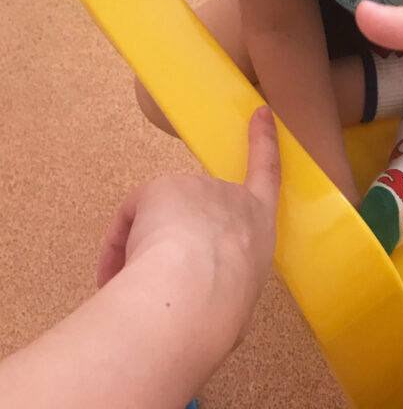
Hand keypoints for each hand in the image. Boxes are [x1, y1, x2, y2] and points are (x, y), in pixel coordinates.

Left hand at [97, 105, 279, 345]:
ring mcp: (195, 187)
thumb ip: (221, 286)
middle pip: (196, 209)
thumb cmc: (221, 310)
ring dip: (145, 247)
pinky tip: (114, 272)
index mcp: (259, 226)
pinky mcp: (161, 187)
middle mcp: (230, 198)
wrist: (195, 294)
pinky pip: (131, 216)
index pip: (267, 174)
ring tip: (139, 288)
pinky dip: (117, 244)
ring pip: (160, 218)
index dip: (263, 142)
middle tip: (159, 279)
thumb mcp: (237, 302)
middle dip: (175, 238)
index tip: (260, 112)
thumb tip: (195, 300)